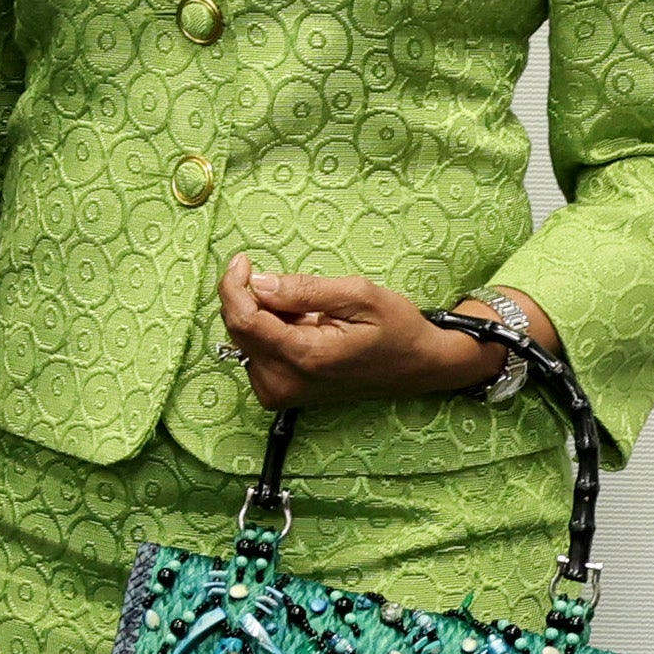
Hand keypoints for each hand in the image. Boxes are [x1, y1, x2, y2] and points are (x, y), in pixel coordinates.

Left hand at [216, 254, 497, 410]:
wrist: (418, 367)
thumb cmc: (397, 328)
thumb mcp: (359, 296)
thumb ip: (305, 289)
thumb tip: (258, 282)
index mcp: (305, 358)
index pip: (244, 320)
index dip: (234, 286)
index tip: (244, 260)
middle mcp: (285, 382)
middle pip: (238, 329)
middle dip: (252, 298)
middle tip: (291, 286)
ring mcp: (281, 392)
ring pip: (245, 339)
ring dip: (265, 316)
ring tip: (309, 313)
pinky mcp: (280, 393)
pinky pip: (255, 351)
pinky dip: (271, 331)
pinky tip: (304, 328)